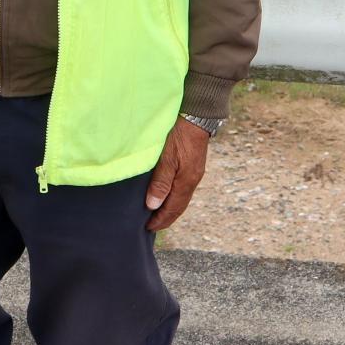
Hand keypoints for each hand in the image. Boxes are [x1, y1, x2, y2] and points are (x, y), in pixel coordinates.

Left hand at [145, 117, 209, 231]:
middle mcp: (192, 180)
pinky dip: (173, 196)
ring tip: (156, 213)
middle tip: (151, 226)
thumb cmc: (179, 135)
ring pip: (181, 197)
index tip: (149, 229)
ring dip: (169, 207)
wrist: (196, 115)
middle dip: (166, 218)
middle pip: (179, 206)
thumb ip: (160, 182)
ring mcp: (194, 172)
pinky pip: (183, 188)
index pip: (173, 209)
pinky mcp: (193, 165)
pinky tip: (166, 193)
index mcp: (186, 182)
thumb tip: (153, 206)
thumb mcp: (166, 158)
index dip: (161, 220)